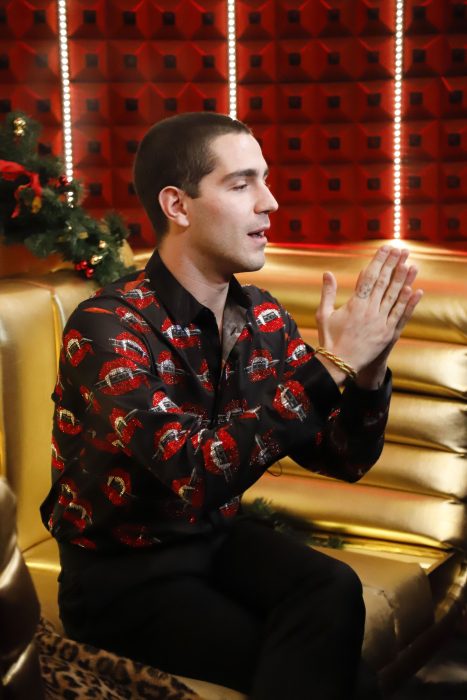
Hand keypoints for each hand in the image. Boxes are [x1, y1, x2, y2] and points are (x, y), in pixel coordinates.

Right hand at [316, 246, 422, 387]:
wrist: (340, 364)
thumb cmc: (329, 339)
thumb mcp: (324, 314)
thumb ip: (327, 292)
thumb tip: (327, 273)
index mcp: (354, 304)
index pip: (369, 277)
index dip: (378, 261)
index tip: (385, 248)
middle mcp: (370, 311)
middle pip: (384, 283)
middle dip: (393, 265)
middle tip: (402, 250)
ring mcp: (380, 323)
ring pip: (395, 297)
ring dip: (404, 280)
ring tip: (411, 264)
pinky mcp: (387, 334)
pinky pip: (400, 315)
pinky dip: (408, 303)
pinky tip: (415, 291)